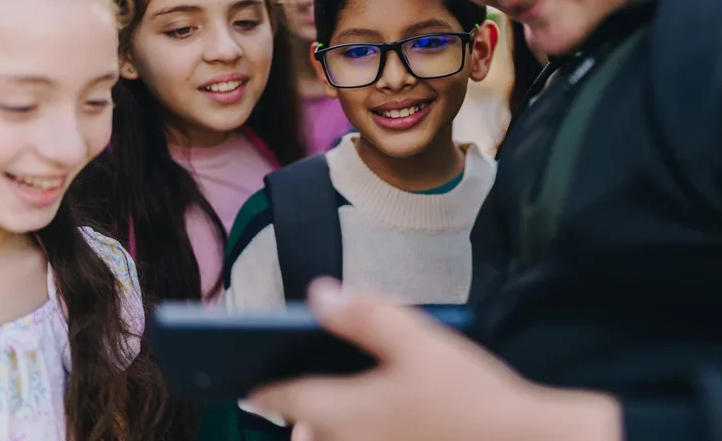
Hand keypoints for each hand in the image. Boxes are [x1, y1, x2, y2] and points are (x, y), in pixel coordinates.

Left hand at [249, 278, 621, 440]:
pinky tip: (385, 421)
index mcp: (343, 412)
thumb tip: (318, 295)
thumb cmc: (470, 396)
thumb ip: (364, 315)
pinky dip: (354, 438)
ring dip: (325, 431)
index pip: (281, 397)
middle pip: (303, 433)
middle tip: (301, 396)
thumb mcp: (418, 341)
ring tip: (332, 414)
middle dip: (298, 415)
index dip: (263, 384)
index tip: (251, 377)